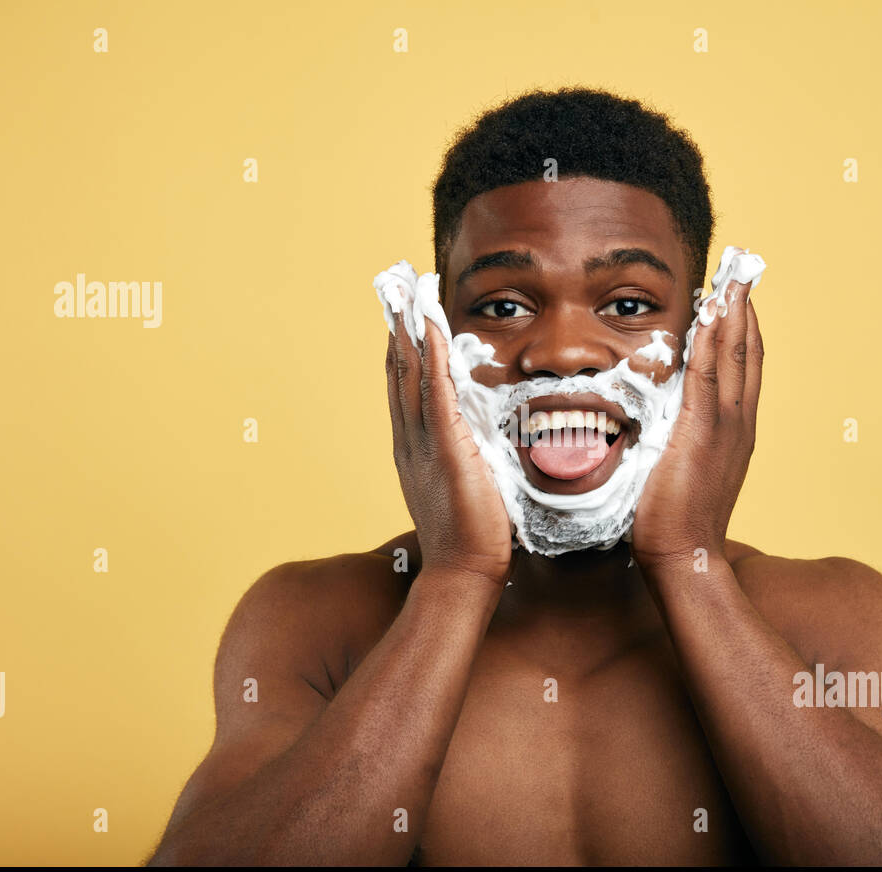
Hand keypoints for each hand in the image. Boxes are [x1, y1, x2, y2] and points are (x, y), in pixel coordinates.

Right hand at [387, 312, 512, 585]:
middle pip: (398, 372)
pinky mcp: (445, 449)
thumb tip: (486, 444)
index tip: (403, 316)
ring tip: (406, 293)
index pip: (406, 387)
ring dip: (408, 331)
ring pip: (409, 375)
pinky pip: (434, 393)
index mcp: (416, 448)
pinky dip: (429, 357)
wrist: (464, 573)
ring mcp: (423, 443)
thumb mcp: (469, 485)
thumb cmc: (475, 537)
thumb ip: (470, 458)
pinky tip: (429, 328)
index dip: (402, 349)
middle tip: (394, 288)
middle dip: (397, 328)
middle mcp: (411, 441)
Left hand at [630, 279, 762, 571]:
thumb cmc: (674, 522)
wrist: (685, 557)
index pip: (744, 367)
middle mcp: (739, 422)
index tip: (737, 296)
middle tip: (744, 268)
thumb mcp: (679, 470)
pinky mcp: (702, 431)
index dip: (743, 329)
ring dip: (733, 312)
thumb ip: (673, 440)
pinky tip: (712, 311)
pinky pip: (710, 374)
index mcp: (734, 430)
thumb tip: (651, 424)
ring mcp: (726, 426)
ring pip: (735, 355)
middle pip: (748, 351)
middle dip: (745, 308)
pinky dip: (714, 339)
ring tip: (733, 275)